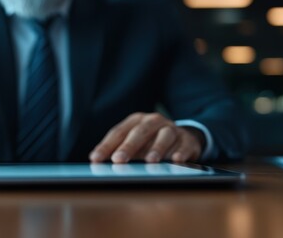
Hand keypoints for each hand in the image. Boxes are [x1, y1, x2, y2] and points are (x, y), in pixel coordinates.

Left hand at [89, 112, 203, 163]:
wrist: (183, 138)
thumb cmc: (151, 142)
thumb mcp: (134, 144)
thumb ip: (118, 150)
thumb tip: (96, 161)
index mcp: (136, 121)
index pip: (119, 132)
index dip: (106, 146)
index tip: (95, 159)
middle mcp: (154, 122)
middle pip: (140, 132)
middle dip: (128, 146)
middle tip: (118, 160)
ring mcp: (172, 129)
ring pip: (165, 135)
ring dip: (157, 148)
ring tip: (150, 161)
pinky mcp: (188, 140)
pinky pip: (185, 145)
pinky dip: (181, 152)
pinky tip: (176, 160)